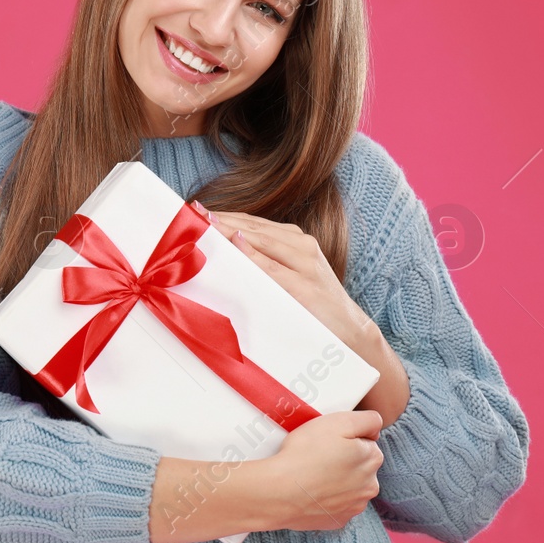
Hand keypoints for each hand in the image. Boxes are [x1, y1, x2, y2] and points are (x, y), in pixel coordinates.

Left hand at [205, 209, 375, 351]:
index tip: (195, 210)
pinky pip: (272, 269)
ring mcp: (305, 265)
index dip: (223, 215)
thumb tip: (226, 246)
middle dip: (221, 219)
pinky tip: (236, 245)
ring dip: (231, 231)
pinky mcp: (305, 287)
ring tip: (205, 224)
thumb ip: (263, 259)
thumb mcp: (289, 275)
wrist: (351, 331)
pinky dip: (253, 256)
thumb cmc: (313, 304)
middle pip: (253, 227)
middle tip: (192, 213)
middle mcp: (302, 246)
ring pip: (262, 241)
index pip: (252, 222)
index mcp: (296, 240)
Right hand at [262, 409, 383, 530]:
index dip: (346, 437)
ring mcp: (354, 505)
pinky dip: (326, 496)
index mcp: (372, 459)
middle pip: (360, 465)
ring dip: (336, 479)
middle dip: (343, 459)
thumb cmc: (304, 455)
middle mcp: (370, 485)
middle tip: (317, 454)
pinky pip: (335, 503)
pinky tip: (311, 489)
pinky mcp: (338, 520)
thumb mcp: (338, 422)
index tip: (329, 439)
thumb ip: (367, 419)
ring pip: (349, 486)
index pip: (367, 442)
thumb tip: (375, 426)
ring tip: (311, 472)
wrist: (280, 492)